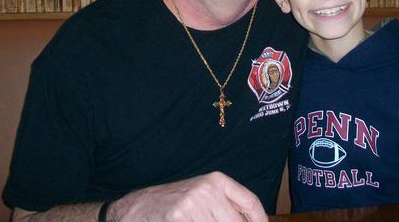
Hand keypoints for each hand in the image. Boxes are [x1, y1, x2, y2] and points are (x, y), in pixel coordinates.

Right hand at [111, 171, 267, 221]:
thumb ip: (228, 205)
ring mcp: (193, 204)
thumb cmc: (176, 203)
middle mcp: (208, 189)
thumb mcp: (204, 195)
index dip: (260, 221)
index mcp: (217, 180)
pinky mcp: (179, 218)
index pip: (251, 203)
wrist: (137, 207)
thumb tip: (256, 220)